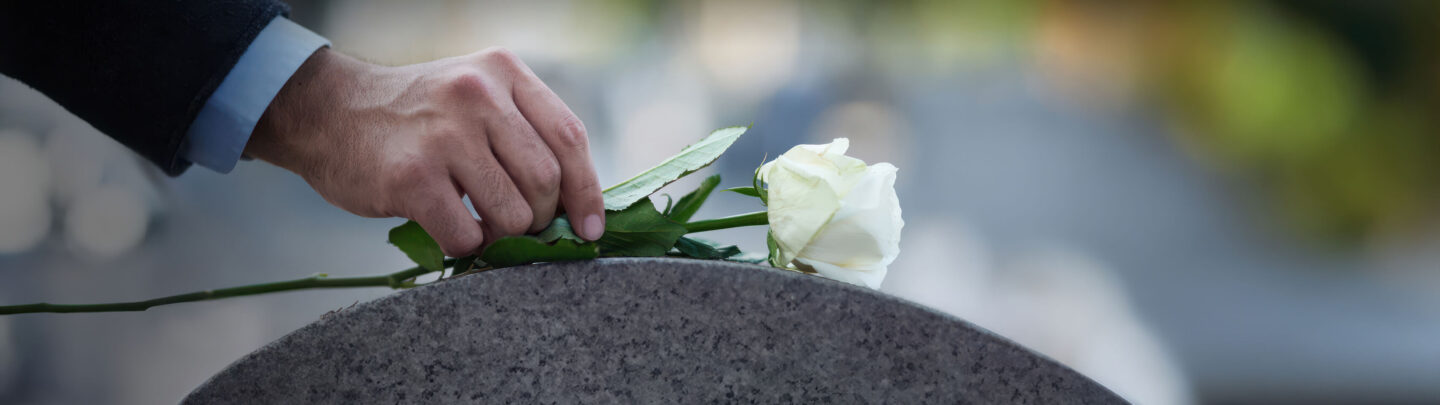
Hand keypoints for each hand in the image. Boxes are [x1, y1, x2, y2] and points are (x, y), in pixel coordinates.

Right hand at [245, 47, 604, 256]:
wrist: (328, 112)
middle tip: (517, 225)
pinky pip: (467, 235)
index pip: (570, 137)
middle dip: (541, 218)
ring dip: (503, 236)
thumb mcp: (475, 96)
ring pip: (513, 214)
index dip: (587, 191)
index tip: (590, 227)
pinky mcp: (413, 176)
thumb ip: (523, 131)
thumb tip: (577, 204)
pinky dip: (466, 247)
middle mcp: (478, 94)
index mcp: (504, 72)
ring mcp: (444, 134)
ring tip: (481, 226)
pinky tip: (452, 231)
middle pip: (546, 180)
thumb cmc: (414, 119)